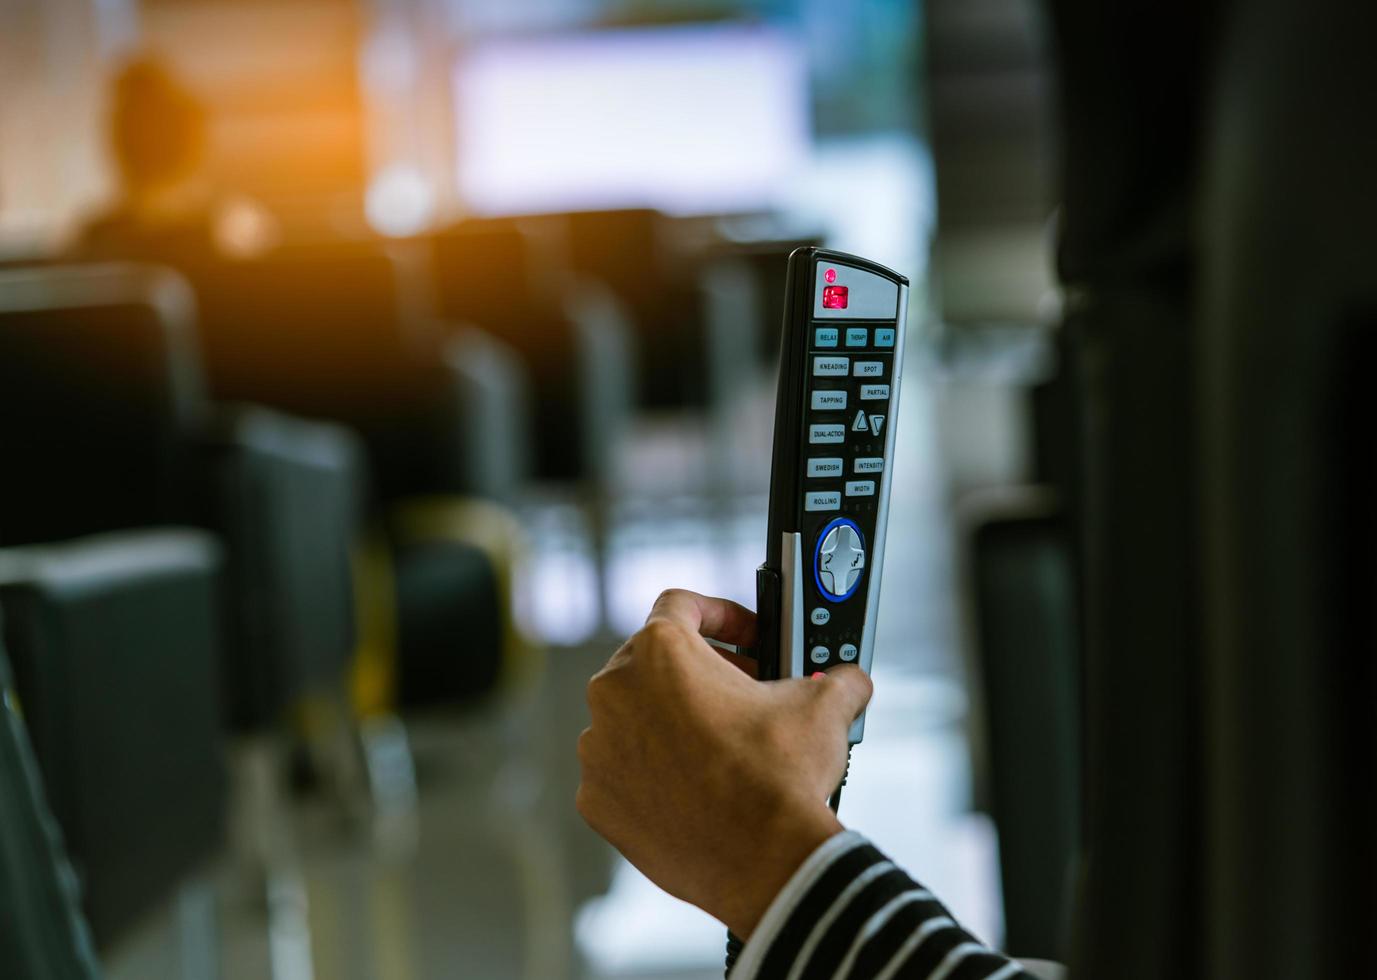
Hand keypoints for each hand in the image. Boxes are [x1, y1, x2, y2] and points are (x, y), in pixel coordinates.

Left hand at [576, 589, 872, 936]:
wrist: (764, 863)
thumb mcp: (823, 706)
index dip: (722, 616)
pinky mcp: (596, 799)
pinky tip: (693, 788)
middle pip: (653, 662)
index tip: (748, 639)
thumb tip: (849, 680)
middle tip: (741, 693)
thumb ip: (834, 676)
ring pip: (634, 719)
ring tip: (719, 747)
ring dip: (671, 723)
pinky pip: (622, 772)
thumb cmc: (780, 777)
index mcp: (660, 651)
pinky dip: (652, 774)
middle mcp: (616, 692)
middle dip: (700, 673)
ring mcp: (599, 748)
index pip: (681, 604)